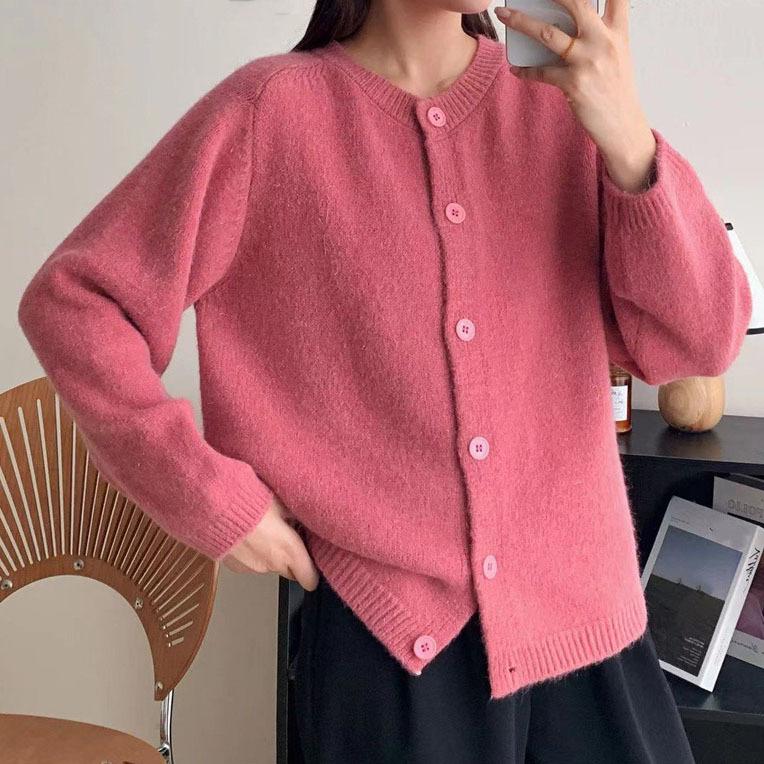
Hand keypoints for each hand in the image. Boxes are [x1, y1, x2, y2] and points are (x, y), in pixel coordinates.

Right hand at [221, 494, 319, 590]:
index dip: (312, 571)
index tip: (311, 560)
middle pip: (290, 572)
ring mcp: (252, 568)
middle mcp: (272, 565)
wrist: (213, 508)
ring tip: (262, 531)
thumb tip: (300, 519)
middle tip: (288, 538)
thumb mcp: (281, 503)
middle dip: (291, 560)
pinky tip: (246, 535)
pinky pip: (250, 563)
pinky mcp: (234, 567)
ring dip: (269, 554)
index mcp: (289, 550)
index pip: (310, 578)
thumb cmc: (249, 502)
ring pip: (269, 566)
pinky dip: (251, 553)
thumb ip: (294, 516)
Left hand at [495, 1, 656, 191]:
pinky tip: (516, 69)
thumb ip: (600, 34)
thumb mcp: (617, 55)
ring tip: (504, 15)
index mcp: (618, 31)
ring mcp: (588, 62)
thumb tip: (568, 22)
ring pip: (548, 33)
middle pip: (576, 3)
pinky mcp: (574, 84)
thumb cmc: (616, 90)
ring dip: (521, 21)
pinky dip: (526, 70)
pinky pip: (542, 72)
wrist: (623, 126)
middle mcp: (604, 41)